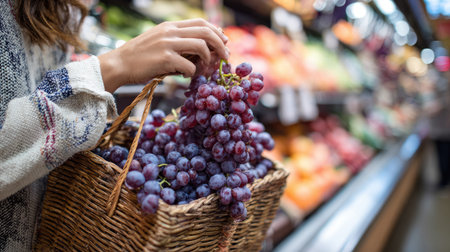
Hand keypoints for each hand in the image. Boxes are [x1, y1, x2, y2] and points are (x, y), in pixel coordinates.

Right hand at [98, 18, 228, 92]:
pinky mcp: (165, 59)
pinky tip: (186, 75)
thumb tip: (203, 49)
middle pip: (206, 31)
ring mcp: (168, 44)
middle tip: (225, 57)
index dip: (217, 32)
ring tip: (205, 68)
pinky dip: (193, 72)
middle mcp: (170, 32)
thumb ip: (178, 41)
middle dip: (220, 44)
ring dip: (208, 59)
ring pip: (201, 46)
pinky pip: (189, 65)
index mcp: (170, 26)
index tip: (223, 42)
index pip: (201, 23)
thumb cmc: (140, 57)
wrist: (119, 64)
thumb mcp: (159, 41)